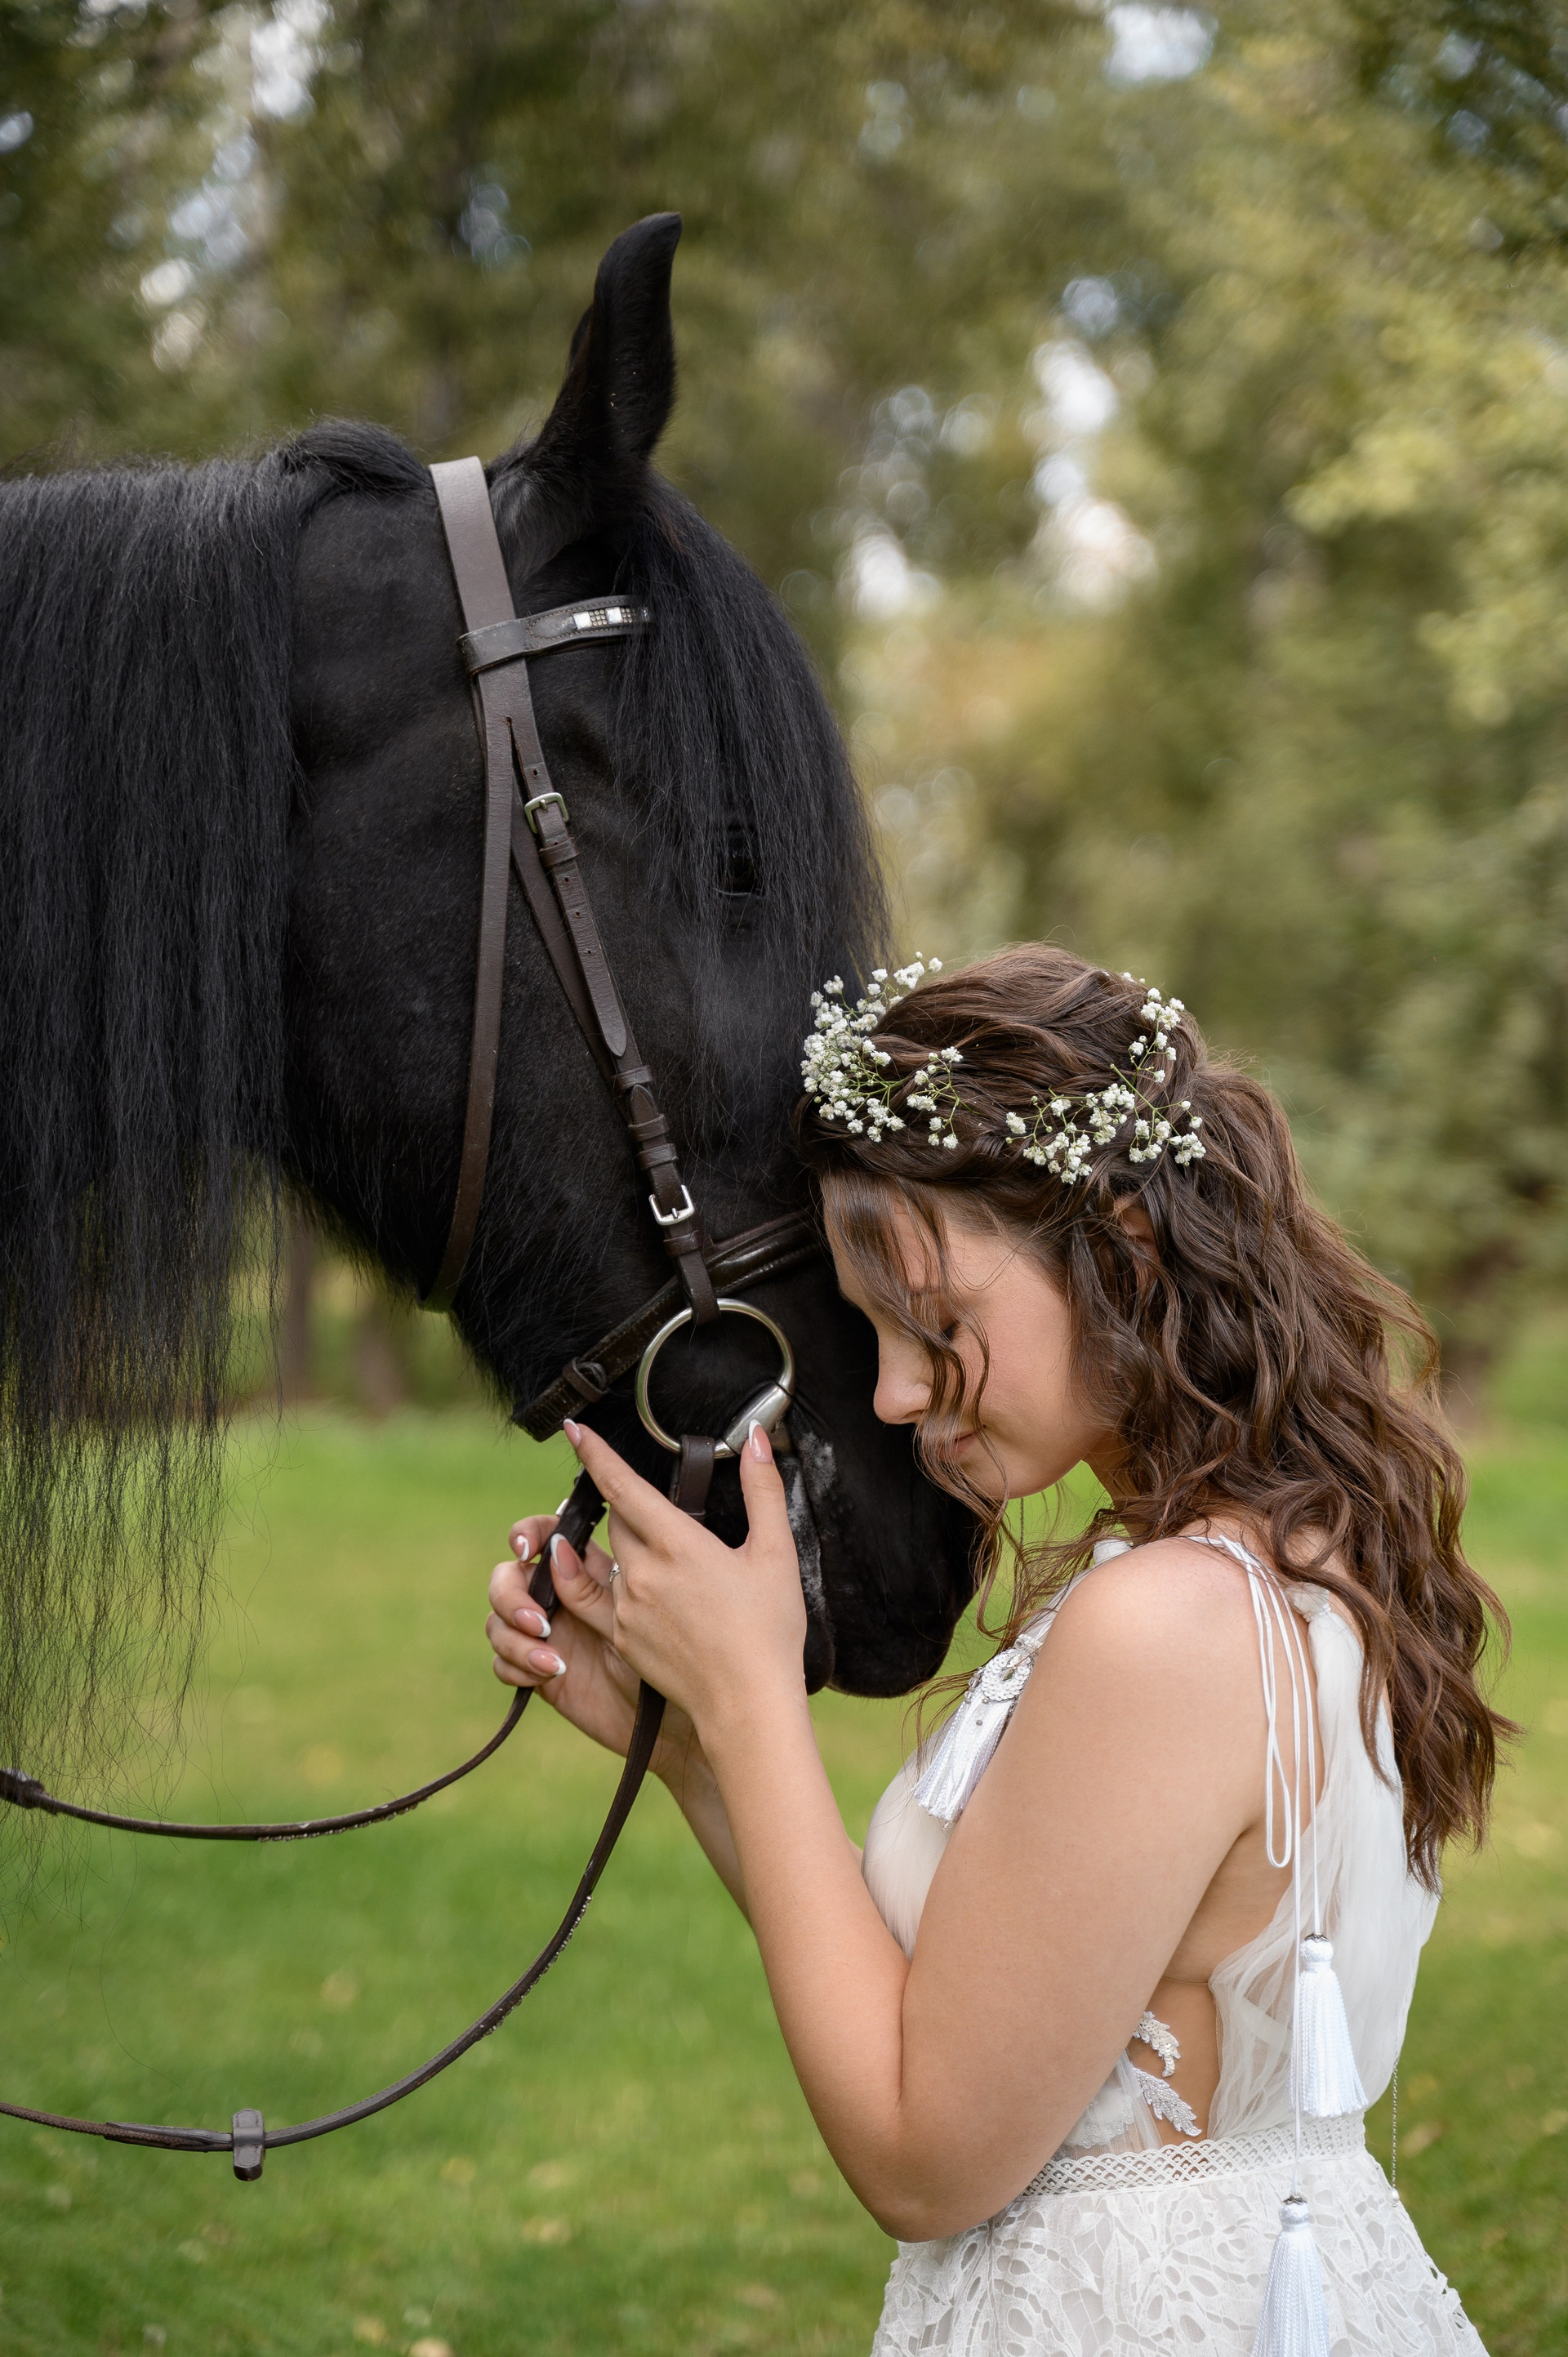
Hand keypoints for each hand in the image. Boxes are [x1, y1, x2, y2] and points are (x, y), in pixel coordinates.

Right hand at [485, 1515, 706, 1796]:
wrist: (669, 1721)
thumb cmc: (669, 1660)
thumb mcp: (630, 1618)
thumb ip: (590, 1587)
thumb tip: (556, 1548)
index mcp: (586, 1570)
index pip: (544, 1535)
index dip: (526, 1534)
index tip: (526, 1549)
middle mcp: (558, 1598)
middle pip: (507, 1576)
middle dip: (510, 1596)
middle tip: (539, 1624)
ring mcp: (544, 1635)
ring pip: (497, 1621)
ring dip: (513, 1639)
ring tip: (551, 1662)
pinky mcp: (536, 1672)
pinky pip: (501, 1662)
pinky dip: (515, 1666)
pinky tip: (547, 1676)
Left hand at [562, 1419, 808, 1742]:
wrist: (747, 1704)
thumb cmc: (769, 1631)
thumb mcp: (775, 1553)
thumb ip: (763, 1490)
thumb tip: (759, 1438)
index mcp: (679, 1545)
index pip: (623, 1487)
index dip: (595, 1454)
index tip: (573, 1430)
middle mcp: (643, 1574)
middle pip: (616, 1520)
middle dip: (628, 1507)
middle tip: (655, 1511)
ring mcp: (626, 1609)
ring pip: (608, 1559)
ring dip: (622, 1547)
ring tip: (654, 1558)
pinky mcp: (621, 1640)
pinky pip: (598, 1599)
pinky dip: (608, 1585)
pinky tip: (634, 1592)